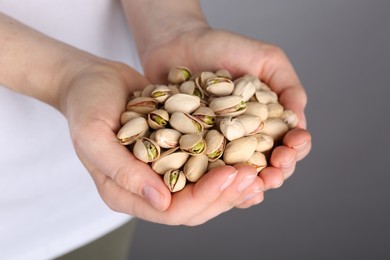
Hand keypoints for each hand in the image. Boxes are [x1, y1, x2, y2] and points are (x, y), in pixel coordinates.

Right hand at [60, 59, 264, 224]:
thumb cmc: (86, 105)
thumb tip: (161, 201)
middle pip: (195, 206)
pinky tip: (248, 153)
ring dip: (232, 181)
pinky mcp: (175, 152)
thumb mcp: (93, 136)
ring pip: (205, 189)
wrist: (92, 81)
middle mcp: (147, 188)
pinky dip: (227, 162)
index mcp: (125, 193)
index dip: (205, 197)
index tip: (231, 174)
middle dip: (226, 193)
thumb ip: (121, 171)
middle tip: (254, 173)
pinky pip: (204, 165)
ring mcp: (163, 171)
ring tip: (259, 167)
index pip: (172, 212)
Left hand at [140, 28, 311, 206]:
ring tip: (254, 187)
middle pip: (268, 165)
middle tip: (274, 173)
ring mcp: (220, 147)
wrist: (178, 43)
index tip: (291, 147)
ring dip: (250, 186)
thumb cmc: (223, 48)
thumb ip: (288, 86)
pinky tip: (223, 189)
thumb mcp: (266, 59)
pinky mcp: (193, 150)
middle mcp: (246, 137)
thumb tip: (300, 119)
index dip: (295, 149)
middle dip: (276, 173)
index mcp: (268, 120)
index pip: (289, 142)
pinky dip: (217, 184)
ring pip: (240, 176)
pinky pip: (207, 174)